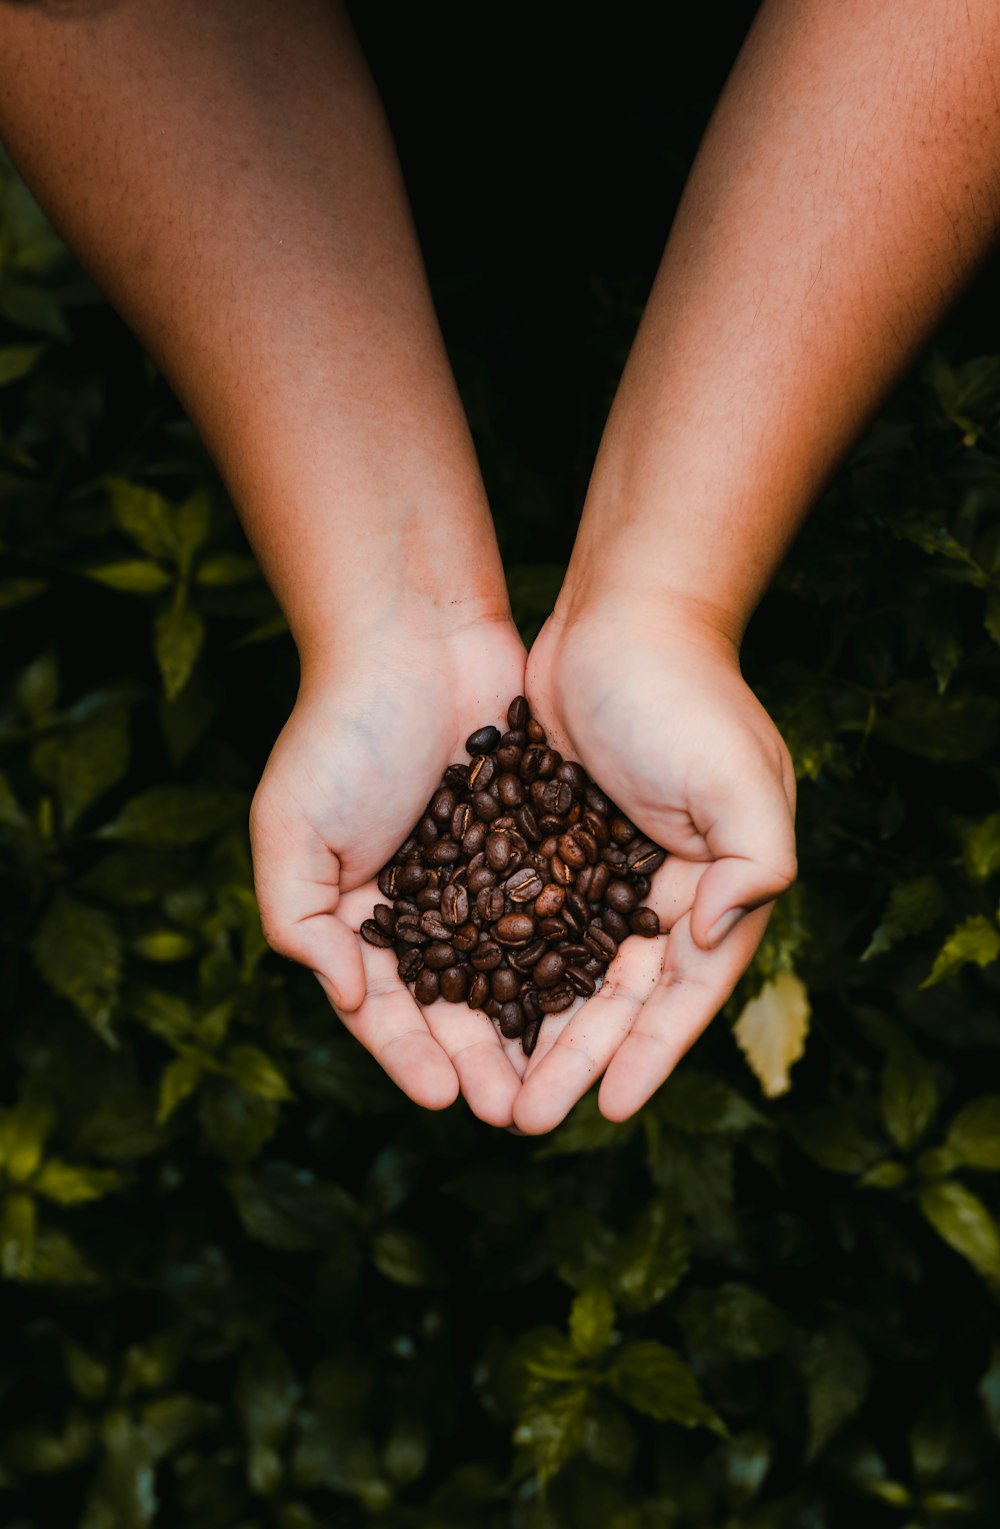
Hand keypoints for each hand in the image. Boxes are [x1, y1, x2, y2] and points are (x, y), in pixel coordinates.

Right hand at [250, 616, 530, 1127]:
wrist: (416, 636)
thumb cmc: (341, 729)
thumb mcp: (289, 827)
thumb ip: (300, 919)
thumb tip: (345, 996)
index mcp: (360, 915)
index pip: (384, 1005)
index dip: (410, 1054)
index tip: (443, 1097)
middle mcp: (426, 906)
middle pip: (456, 1003)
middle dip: (481, 1058)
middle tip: (513, 1108)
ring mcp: (484, 877)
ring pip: (514, 970)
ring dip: (535, 1026)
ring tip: (561, 1077)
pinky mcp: (538, 842)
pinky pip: (560, 911)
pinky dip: (576, 955)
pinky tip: (602, 996)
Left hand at [512, 605, 796, 1131]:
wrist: (619, 613)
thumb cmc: (683, 693)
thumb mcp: (737, 776)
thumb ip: (753, 861)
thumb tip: (712, 939)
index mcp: (712, 887)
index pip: (681, 993)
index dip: (648, 1055)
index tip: (608, 1108)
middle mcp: (659, 891)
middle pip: (613, 998)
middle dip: (575, 1058)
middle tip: (527, 1116)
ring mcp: (600, 868)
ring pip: (561, 972)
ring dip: (531, 1028)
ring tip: (491, 1084)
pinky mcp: (549, 843)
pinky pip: (522, 920)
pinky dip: (497, 964)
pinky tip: (461, 1005)